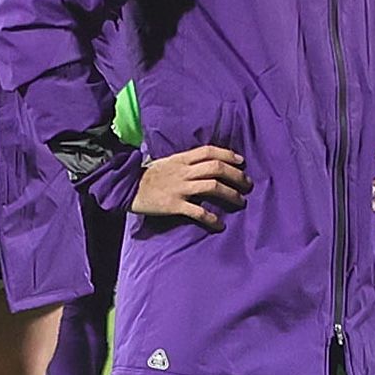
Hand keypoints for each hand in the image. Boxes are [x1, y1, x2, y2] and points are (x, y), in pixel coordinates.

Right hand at [131, 144, 248, 230]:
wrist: (127, 188)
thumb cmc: (149, 176)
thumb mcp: (168, 162)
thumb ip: (186, 162)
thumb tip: (207, 163)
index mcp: (181, 159)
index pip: (209, 151)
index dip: (228, 154)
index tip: (241, 161)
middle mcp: (183, 171)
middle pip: (216, 168)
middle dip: (236, 175)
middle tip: (247, 184)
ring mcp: (180, 188)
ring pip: (212, 187)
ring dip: (230, 194)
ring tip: (240, 201)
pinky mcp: (174, 205)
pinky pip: (197, 211)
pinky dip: (211, 218)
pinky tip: (218, 223)